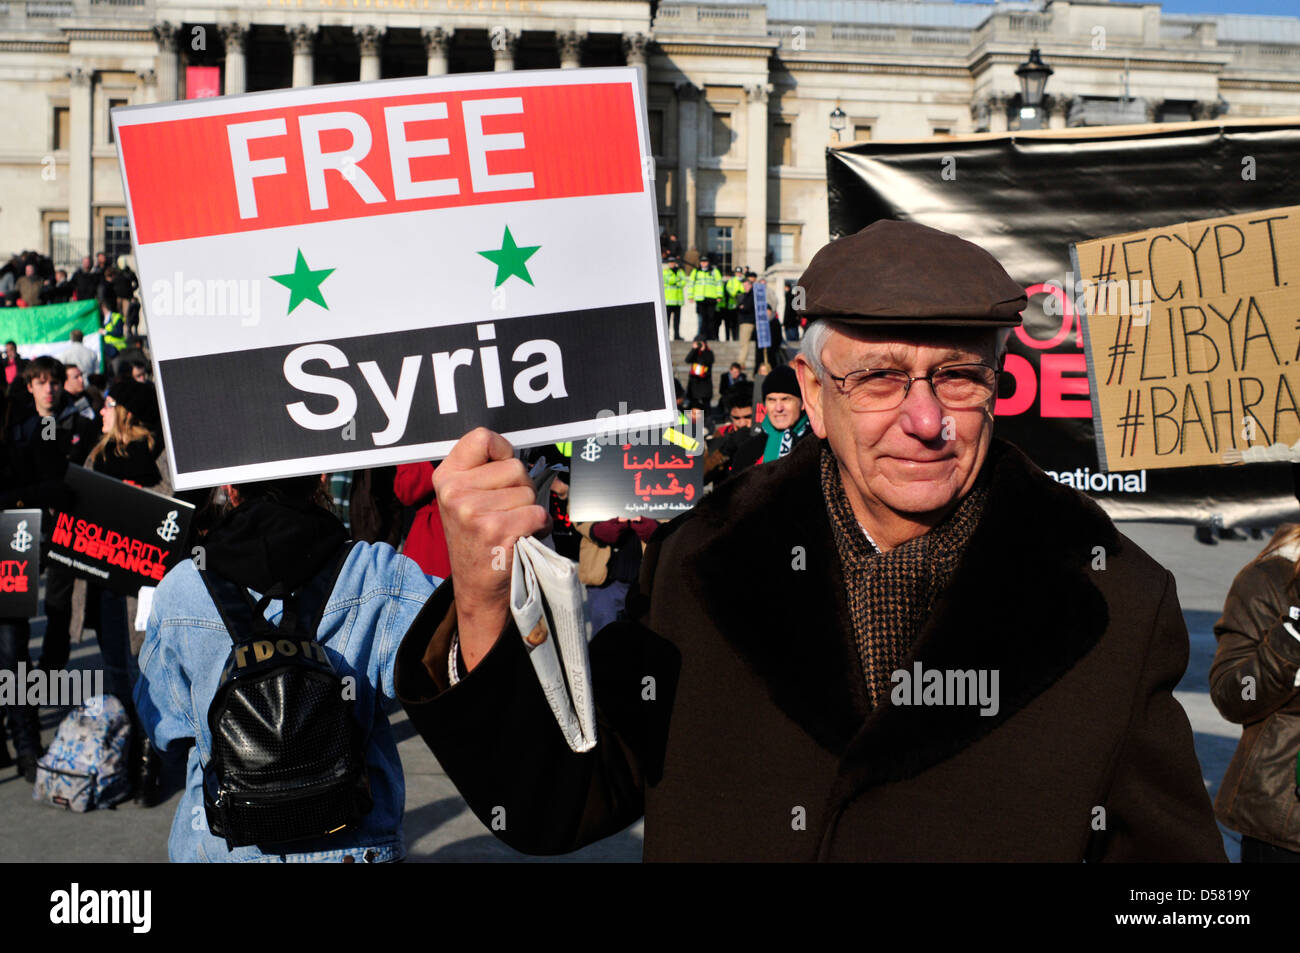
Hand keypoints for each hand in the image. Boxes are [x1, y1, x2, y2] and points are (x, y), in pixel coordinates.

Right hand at [434, 428, 548, 668]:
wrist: (476, 587)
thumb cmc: (479, 538)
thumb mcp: (466, 499)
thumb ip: (483, 472)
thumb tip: (516, 457)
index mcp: (445, 477)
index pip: (481, 437)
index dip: (502, 451)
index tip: (501, 471)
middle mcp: (453, 491)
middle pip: (514, 466)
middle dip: (521, 488)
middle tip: (506, 512)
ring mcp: (472, 511)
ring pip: (528, 491)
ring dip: (530, 510)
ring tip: (512, 527)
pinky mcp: (494, 529)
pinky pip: (536, 513)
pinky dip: (538, 526)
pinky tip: (521, 538)